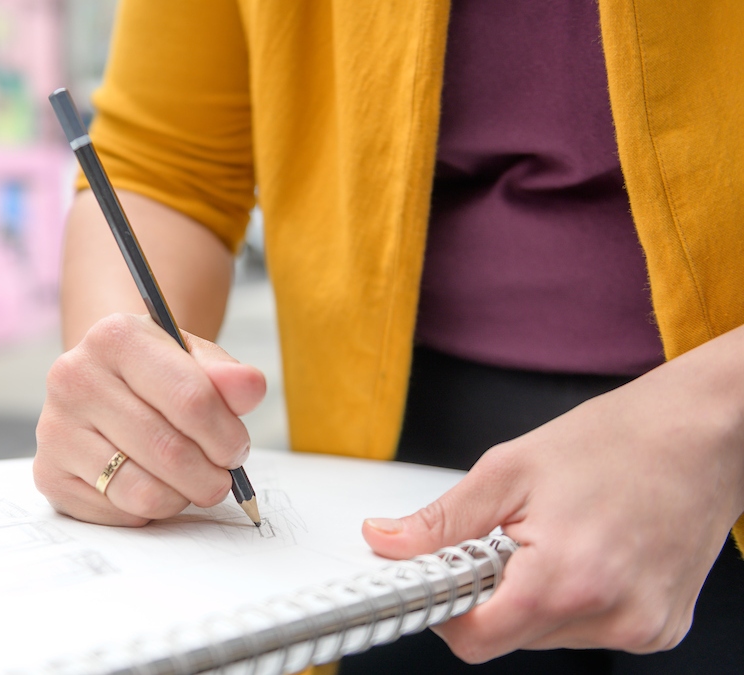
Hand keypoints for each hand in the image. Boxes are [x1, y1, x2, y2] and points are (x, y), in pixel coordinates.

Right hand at [34, 313, 265, 525]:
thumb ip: (228, 376)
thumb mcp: (195, 361)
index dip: (226, 436)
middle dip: (210, 476)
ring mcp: (54, 428)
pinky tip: (148, 483)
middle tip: (221, 478)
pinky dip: (146, 511)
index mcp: (115, 337)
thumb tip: (250, 388)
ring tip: (186, 481)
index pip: (190, 400)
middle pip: (168, 451)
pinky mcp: (48, 474)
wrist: (106, 383)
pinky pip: (117, 514)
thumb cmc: (158, 374)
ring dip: (180, 497)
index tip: (237, 449)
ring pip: (142, 492)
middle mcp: (74, 377)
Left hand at [362, 335, 743, 661]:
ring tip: (558, 538)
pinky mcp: (660, 629)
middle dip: (493, 593)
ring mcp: (641, 628)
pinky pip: (590, 630)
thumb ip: (442, 519)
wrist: (702, 433)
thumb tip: (387, 540)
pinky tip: (590, 553)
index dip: (445, 609)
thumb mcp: (510, 469)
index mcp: (566, 580)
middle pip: (510, 637)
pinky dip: (575, 600)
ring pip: (547, 635)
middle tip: (509, 540)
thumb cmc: (619, 441)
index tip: (439, 579)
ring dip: (535, 597)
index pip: (475, 639)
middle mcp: (611, 616)